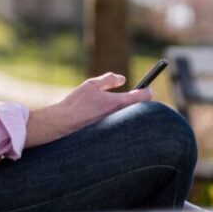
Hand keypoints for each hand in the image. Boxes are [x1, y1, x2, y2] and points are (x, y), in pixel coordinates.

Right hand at [25, 72, 150, 147]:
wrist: (65, 122)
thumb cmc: (77, 102)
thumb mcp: (92, 84)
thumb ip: (109, 79)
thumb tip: (122, 79)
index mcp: (118, 102)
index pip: (144, 96)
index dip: (147, 90)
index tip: (146, 87)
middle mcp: (120, 116)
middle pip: (140, 108)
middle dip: (139, 101)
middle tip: (135, 94)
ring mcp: (116, 126)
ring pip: (130, 116)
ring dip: (128, 110)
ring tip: (117, 104)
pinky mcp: (110, 132)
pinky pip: (121, 124)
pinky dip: (119, 117)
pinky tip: (107, 115)